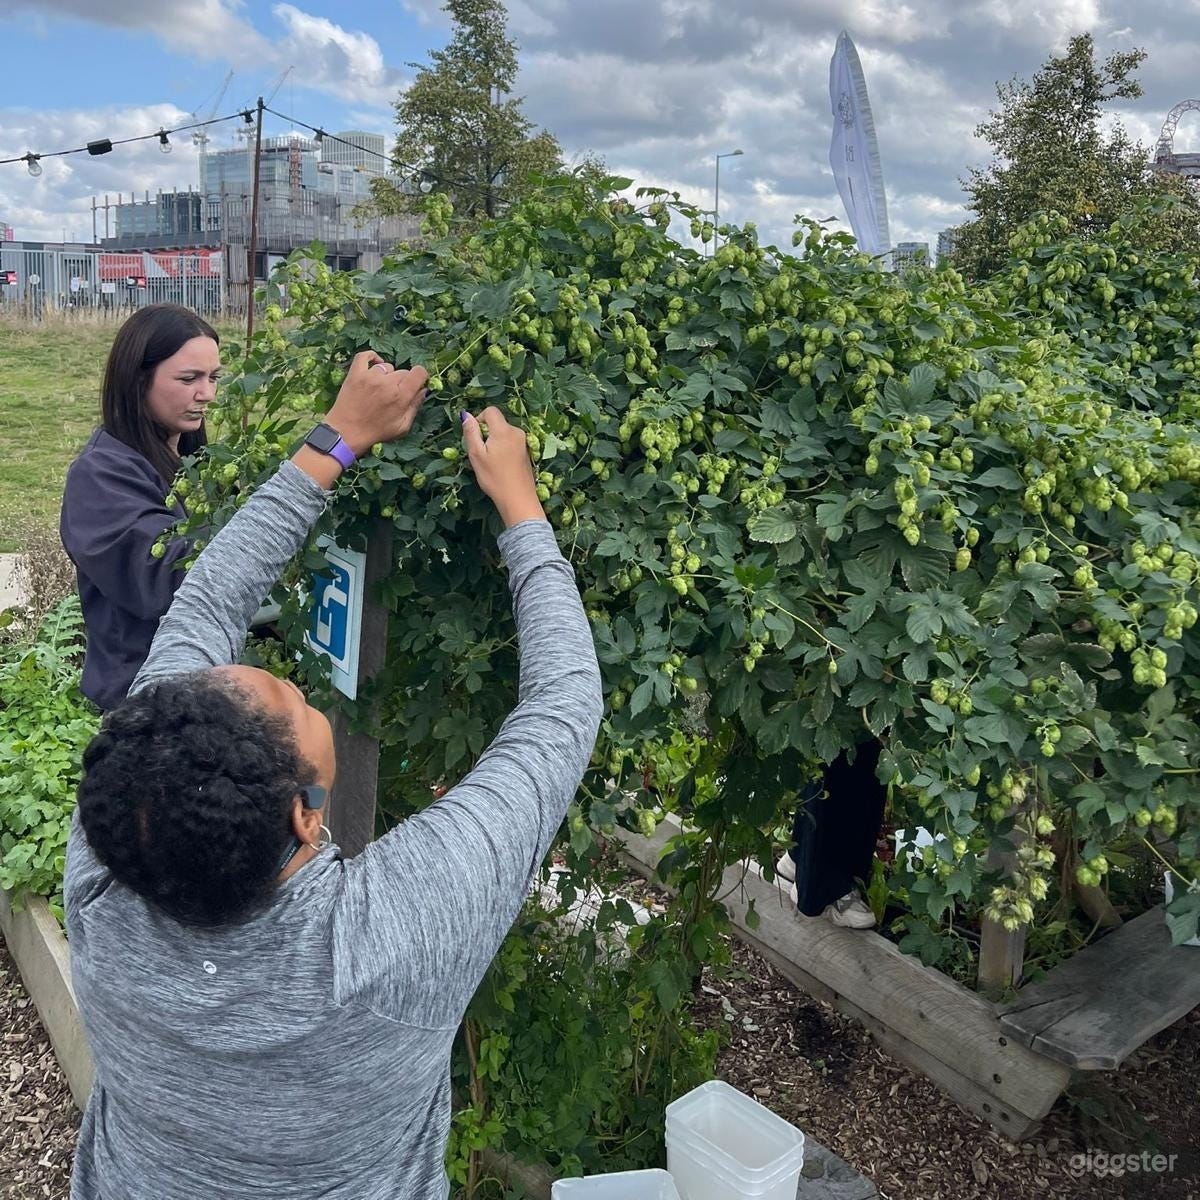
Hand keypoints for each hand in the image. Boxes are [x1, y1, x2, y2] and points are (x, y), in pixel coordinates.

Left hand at [325, 352, 427, 456]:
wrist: (347, 433)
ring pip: (387, 366)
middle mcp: (387, 383)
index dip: (421, 377)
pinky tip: (375, 364)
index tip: (416, 383)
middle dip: (402, 382)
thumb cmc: (376, 432)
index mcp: (401, 396)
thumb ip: (415, 406)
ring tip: (380, 388)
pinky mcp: (355, 374)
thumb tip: (423, 390)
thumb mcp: (402, 427)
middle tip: (393, 394)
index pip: (419, 372)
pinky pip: (365, 356)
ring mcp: (370, 376)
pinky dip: (372, 357)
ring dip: (387, 375)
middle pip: (403, 371)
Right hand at [461, 408, 544, 527]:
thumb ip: (471, 432)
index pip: (490, 411)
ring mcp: (524, 442)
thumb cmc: (494, 478)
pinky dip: (503, 449)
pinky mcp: (526, 452)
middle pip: (497, 423)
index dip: (479, 420)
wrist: (518, 499)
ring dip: (494, 442)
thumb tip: (466, 415)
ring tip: (491, 462)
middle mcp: (517, 432)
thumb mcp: (476, 454)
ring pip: (503, 433)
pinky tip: (501, 466)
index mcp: (504, 430)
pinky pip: (511, 442)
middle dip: (487, 433)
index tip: (476, 437)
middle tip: (482, 453)